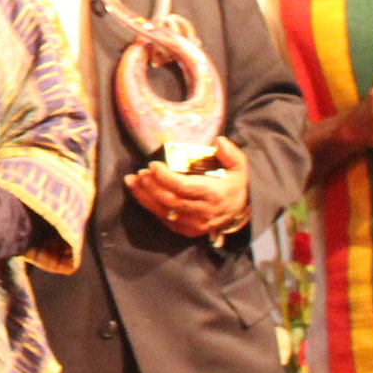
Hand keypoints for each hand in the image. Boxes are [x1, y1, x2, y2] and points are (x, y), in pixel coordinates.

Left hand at [128, 135, 251, 237]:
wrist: (240, 213)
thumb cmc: (234, 185)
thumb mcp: (239, 167)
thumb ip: (230, 154)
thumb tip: (218, 141)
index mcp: (215, 195)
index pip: (185, 187)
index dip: (165, 177)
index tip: (153, 165)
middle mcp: (204, 212)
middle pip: (171, 200)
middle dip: (151, 186)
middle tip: (140, 173)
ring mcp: (195, 224)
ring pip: (164, 212)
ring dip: (145, 196)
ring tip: (132, 181)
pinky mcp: (188, 231)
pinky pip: (165, 220)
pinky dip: (151, 207)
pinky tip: (140, 193)